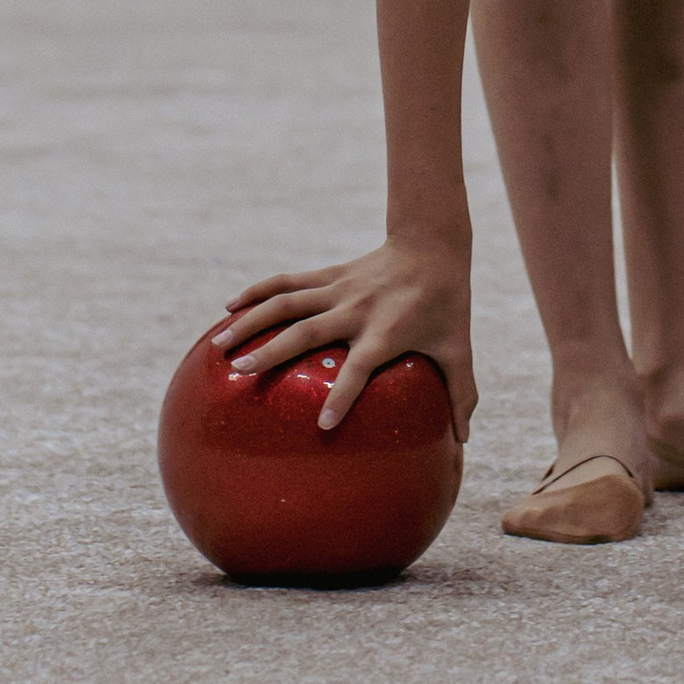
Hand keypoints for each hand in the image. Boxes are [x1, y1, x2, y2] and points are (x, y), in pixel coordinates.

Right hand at [213, 237, 475, 437]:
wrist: (432, 244)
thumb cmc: (447, 304)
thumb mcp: (458, 348)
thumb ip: (461, 392)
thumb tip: (464, 440)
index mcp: (385, 334)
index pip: (360, 369)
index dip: (343, 396)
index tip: (323, 425)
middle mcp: (355, 311)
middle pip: (306, 333)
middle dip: (271, 353)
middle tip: (240, 374)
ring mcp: (338, 289)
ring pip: (285, 304)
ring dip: (250, 321)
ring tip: (219, 344)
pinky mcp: (328, 275)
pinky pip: (287, 282)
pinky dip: (257, 291)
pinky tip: (229, 305)